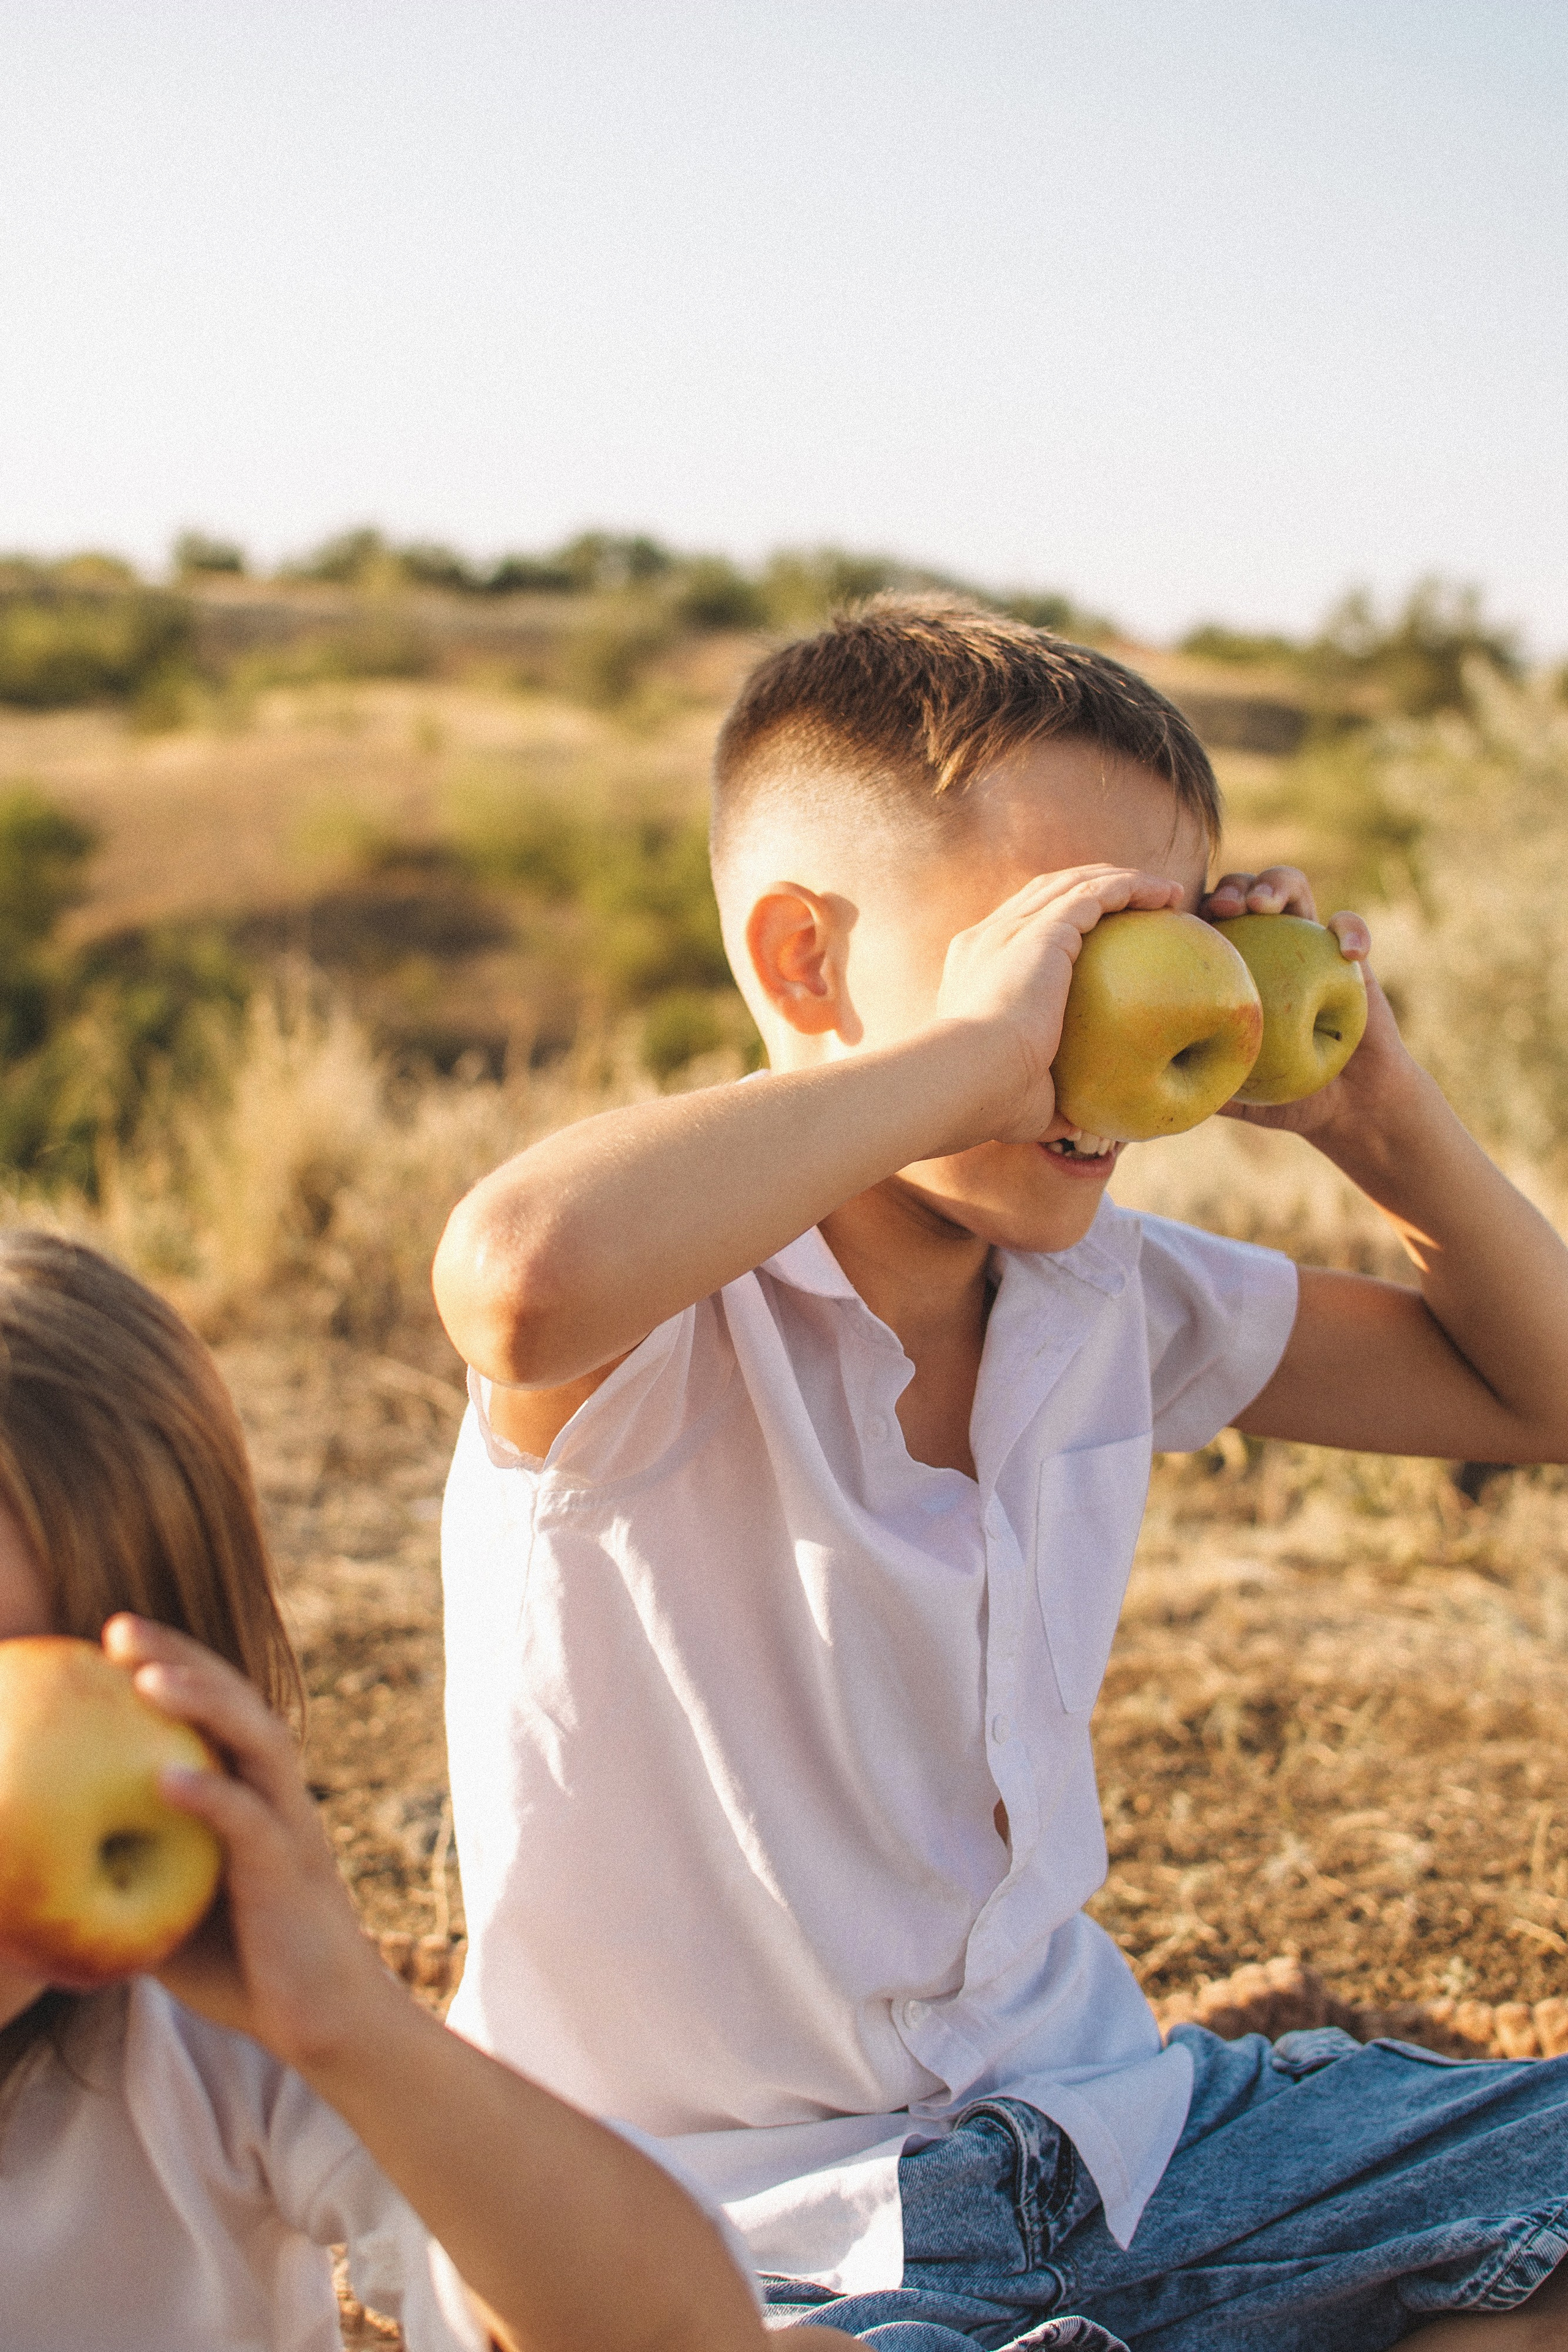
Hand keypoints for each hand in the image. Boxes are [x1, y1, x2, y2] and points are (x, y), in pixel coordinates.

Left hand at [103, 1615, 389, 2068]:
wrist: (329, 2025)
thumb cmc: (247, 1968)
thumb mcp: (173, 1911)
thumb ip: (131, 1875)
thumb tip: (41, 1867)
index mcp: (255, 1794)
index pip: (215, 1709)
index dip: (172, 1665)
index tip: (109, 1637)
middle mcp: (278, 1795)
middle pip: (237, 1702)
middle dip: (181, 1657)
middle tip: (118, 1628)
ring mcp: (290, 1828)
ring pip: (256, 1742)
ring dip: (204, 1703)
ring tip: (148, 1678)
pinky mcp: (290, 1874)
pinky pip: (250, 1823)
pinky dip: (210, 1796)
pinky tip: (164, 1778)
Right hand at [935, 864, 1186, 1143]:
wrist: (967, 1078)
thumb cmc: (991, 1100)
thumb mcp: (1021, 1094)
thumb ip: (1049, 1096)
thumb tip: (1078, 1119)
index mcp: (973, 970)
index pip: (1018, 929)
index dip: (1060, 922)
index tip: (1099, 936)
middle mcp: (988, 938)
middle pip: (1047, 893)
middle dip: (1094, 888)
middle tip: (1138, 903)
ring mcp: (1014, 929)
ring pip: (1075, 883)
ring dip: (1122, 880)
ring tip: (1164, 893)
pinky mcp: (1044, 930)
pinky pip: (1098, 893)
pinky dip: (1133, 887)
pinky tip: (1166, 895)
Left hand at [1199, 865, 1410, 1142]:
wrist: (1346, 1105)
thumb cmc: (1282, 1099)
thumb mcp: (1236, 1097)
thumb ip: (1201, 1087)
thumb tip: (1152, 1094)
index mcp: (1231, 969)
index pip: (1204, 924)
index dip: (1190, 912)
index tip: (1185, 923)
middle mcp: (1265, 945)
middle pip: (1242, 892)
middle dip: (1231, 887)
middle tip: (1225, 907)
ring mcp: (1307, 943)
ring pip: (1292, 888)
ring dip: (1277, 884)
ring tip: (1265, 904)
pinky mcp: (1349, 953)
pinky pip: (1351, 928)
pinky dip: (1352, 931)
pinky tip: (1352, 953)